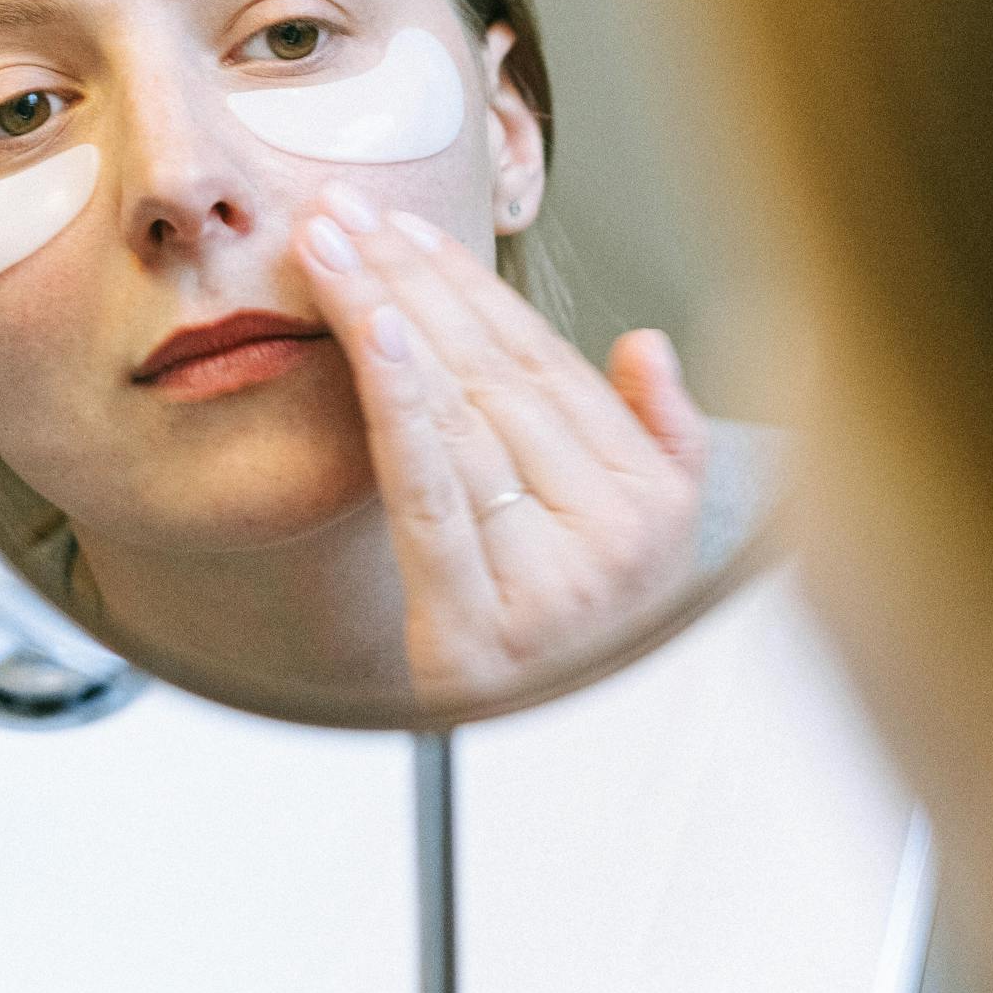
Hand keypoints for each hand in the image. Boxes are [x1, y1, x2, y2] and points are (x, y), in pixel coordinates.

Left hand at [293, 183, 709, 706]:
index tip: (404, 226)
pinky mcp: (481, 625)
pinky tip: (373, 334)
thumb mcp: (657, 542)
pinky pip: (433, 489)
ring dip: (384, 316)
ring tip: (328, 248)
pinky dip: (402, 402)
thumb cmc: (583, 646)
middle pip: (491, 377)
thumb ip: (663, 440)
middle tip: (340, 208)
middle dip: (408, 280)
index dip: (467, 287)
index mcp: (652, 500)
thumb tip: (646, 345)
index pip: (543, 365)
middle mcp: (613, 534)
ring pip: (456, 417)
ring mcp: (552, 581)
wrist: (554, 785)